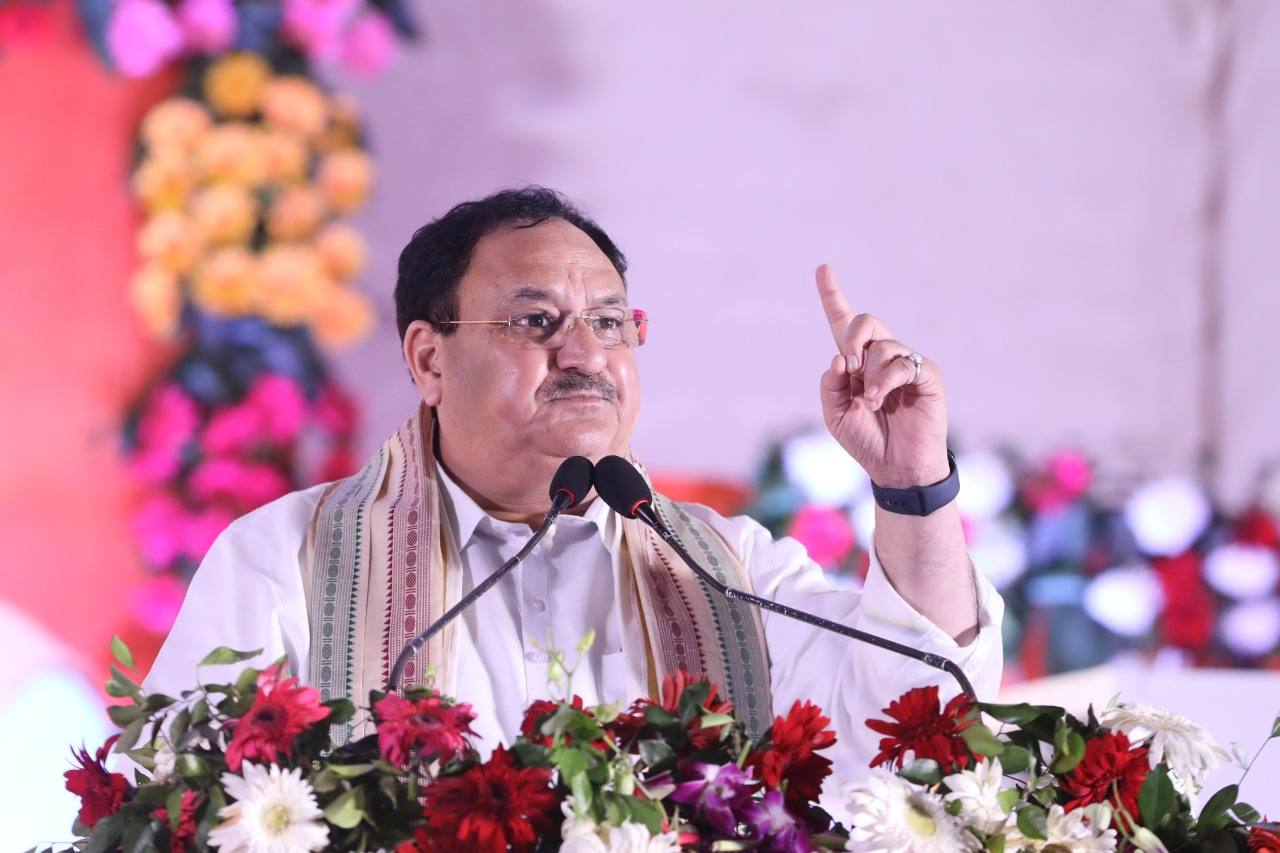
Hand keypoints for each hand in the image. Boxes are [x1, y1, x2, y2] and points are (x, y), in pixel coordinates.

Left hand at [816, 264, 949, 488]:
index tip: (822, 269)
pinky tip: (880, 400)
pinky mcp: (926, 375)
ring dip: (869, 375)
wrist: (895, 467)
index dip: (833, 296)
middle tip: (851, 367)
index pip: (843, 324)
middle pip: (864, 322)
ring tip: (871, 402)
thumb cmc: (867, 440)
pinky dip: (885, 381)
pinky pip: (902, 363)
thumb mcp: (835, 414)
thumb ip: (830, 385)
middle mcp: (881, 358)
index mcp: (856, 364)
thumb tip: (840, 357)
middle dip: (852, 338)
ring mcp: (905, 364)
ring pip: (882, 346)